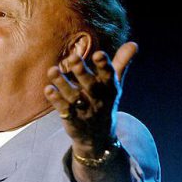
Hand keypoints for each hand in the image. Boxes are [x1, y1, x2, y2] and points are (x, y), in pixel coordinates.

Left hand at [44, 42, 137, 156]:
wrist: (98, 137)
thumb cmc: (105, 101)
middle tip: (72, 57)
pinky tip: (48, 89)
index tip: (98, 54)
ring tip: (52, 70)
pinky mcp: (71, 119)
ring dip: (62, 83)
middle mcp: (98, 99)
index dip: (104, 65)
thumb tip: (133, 44)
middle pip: (90, 85)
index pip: (109, 76)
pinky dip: (56, 100)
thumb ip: (121, 63)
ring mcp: (84, 110)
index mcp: (110, 89)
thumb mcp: (114, 84)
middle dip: (82, 72)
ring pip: (73, 96)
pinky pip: (63, 109)